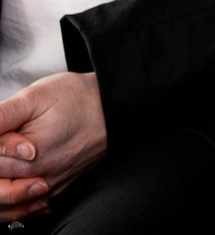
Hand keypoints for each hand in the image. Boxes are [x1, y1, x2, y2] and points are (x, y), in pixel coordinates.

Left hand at [0, 72, 106, 221]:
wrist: (112, 107)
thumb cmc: (77, 99)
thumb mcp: (36, 96)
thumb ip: (2, 116)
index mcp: (28, 160)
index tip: (6, 128)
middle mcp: (37, 181)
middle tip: (10, 136)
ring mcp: (48, 190)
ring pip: (7, 204)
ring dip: (2, 187)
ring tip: (6, 160)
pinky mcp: (57, 192)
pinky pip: (26, 209)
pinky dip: (15, 201)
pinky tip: (14, 181)